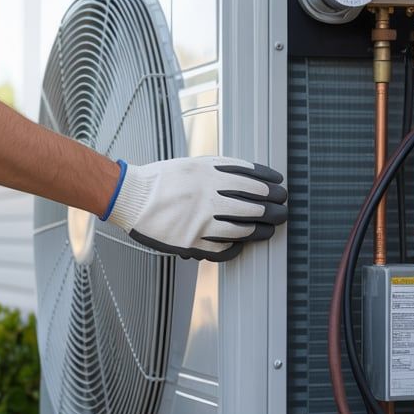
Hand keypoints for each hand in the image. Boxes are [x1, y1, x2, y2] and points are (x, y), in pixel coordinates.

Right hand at [102, 157, 288, 261]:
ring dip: (259, 230)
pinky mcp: (190, 242)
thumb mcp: (194, 164)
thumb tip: (251, 176)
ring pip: (241, 230)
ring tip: (268, 229)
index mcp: (208, 176)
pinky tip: (242, 244)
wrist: (131, 196)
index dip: (270, 188)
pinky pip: (221, 249)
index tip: (280, 190)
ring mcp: (200, 223)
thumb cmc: (161, 179)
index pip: (252, 183)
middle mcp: (207, 199)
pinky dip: (235, 247)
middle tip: (282, 211)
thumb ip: (220, 169)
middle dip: (273, 210)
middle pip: (252, 207)